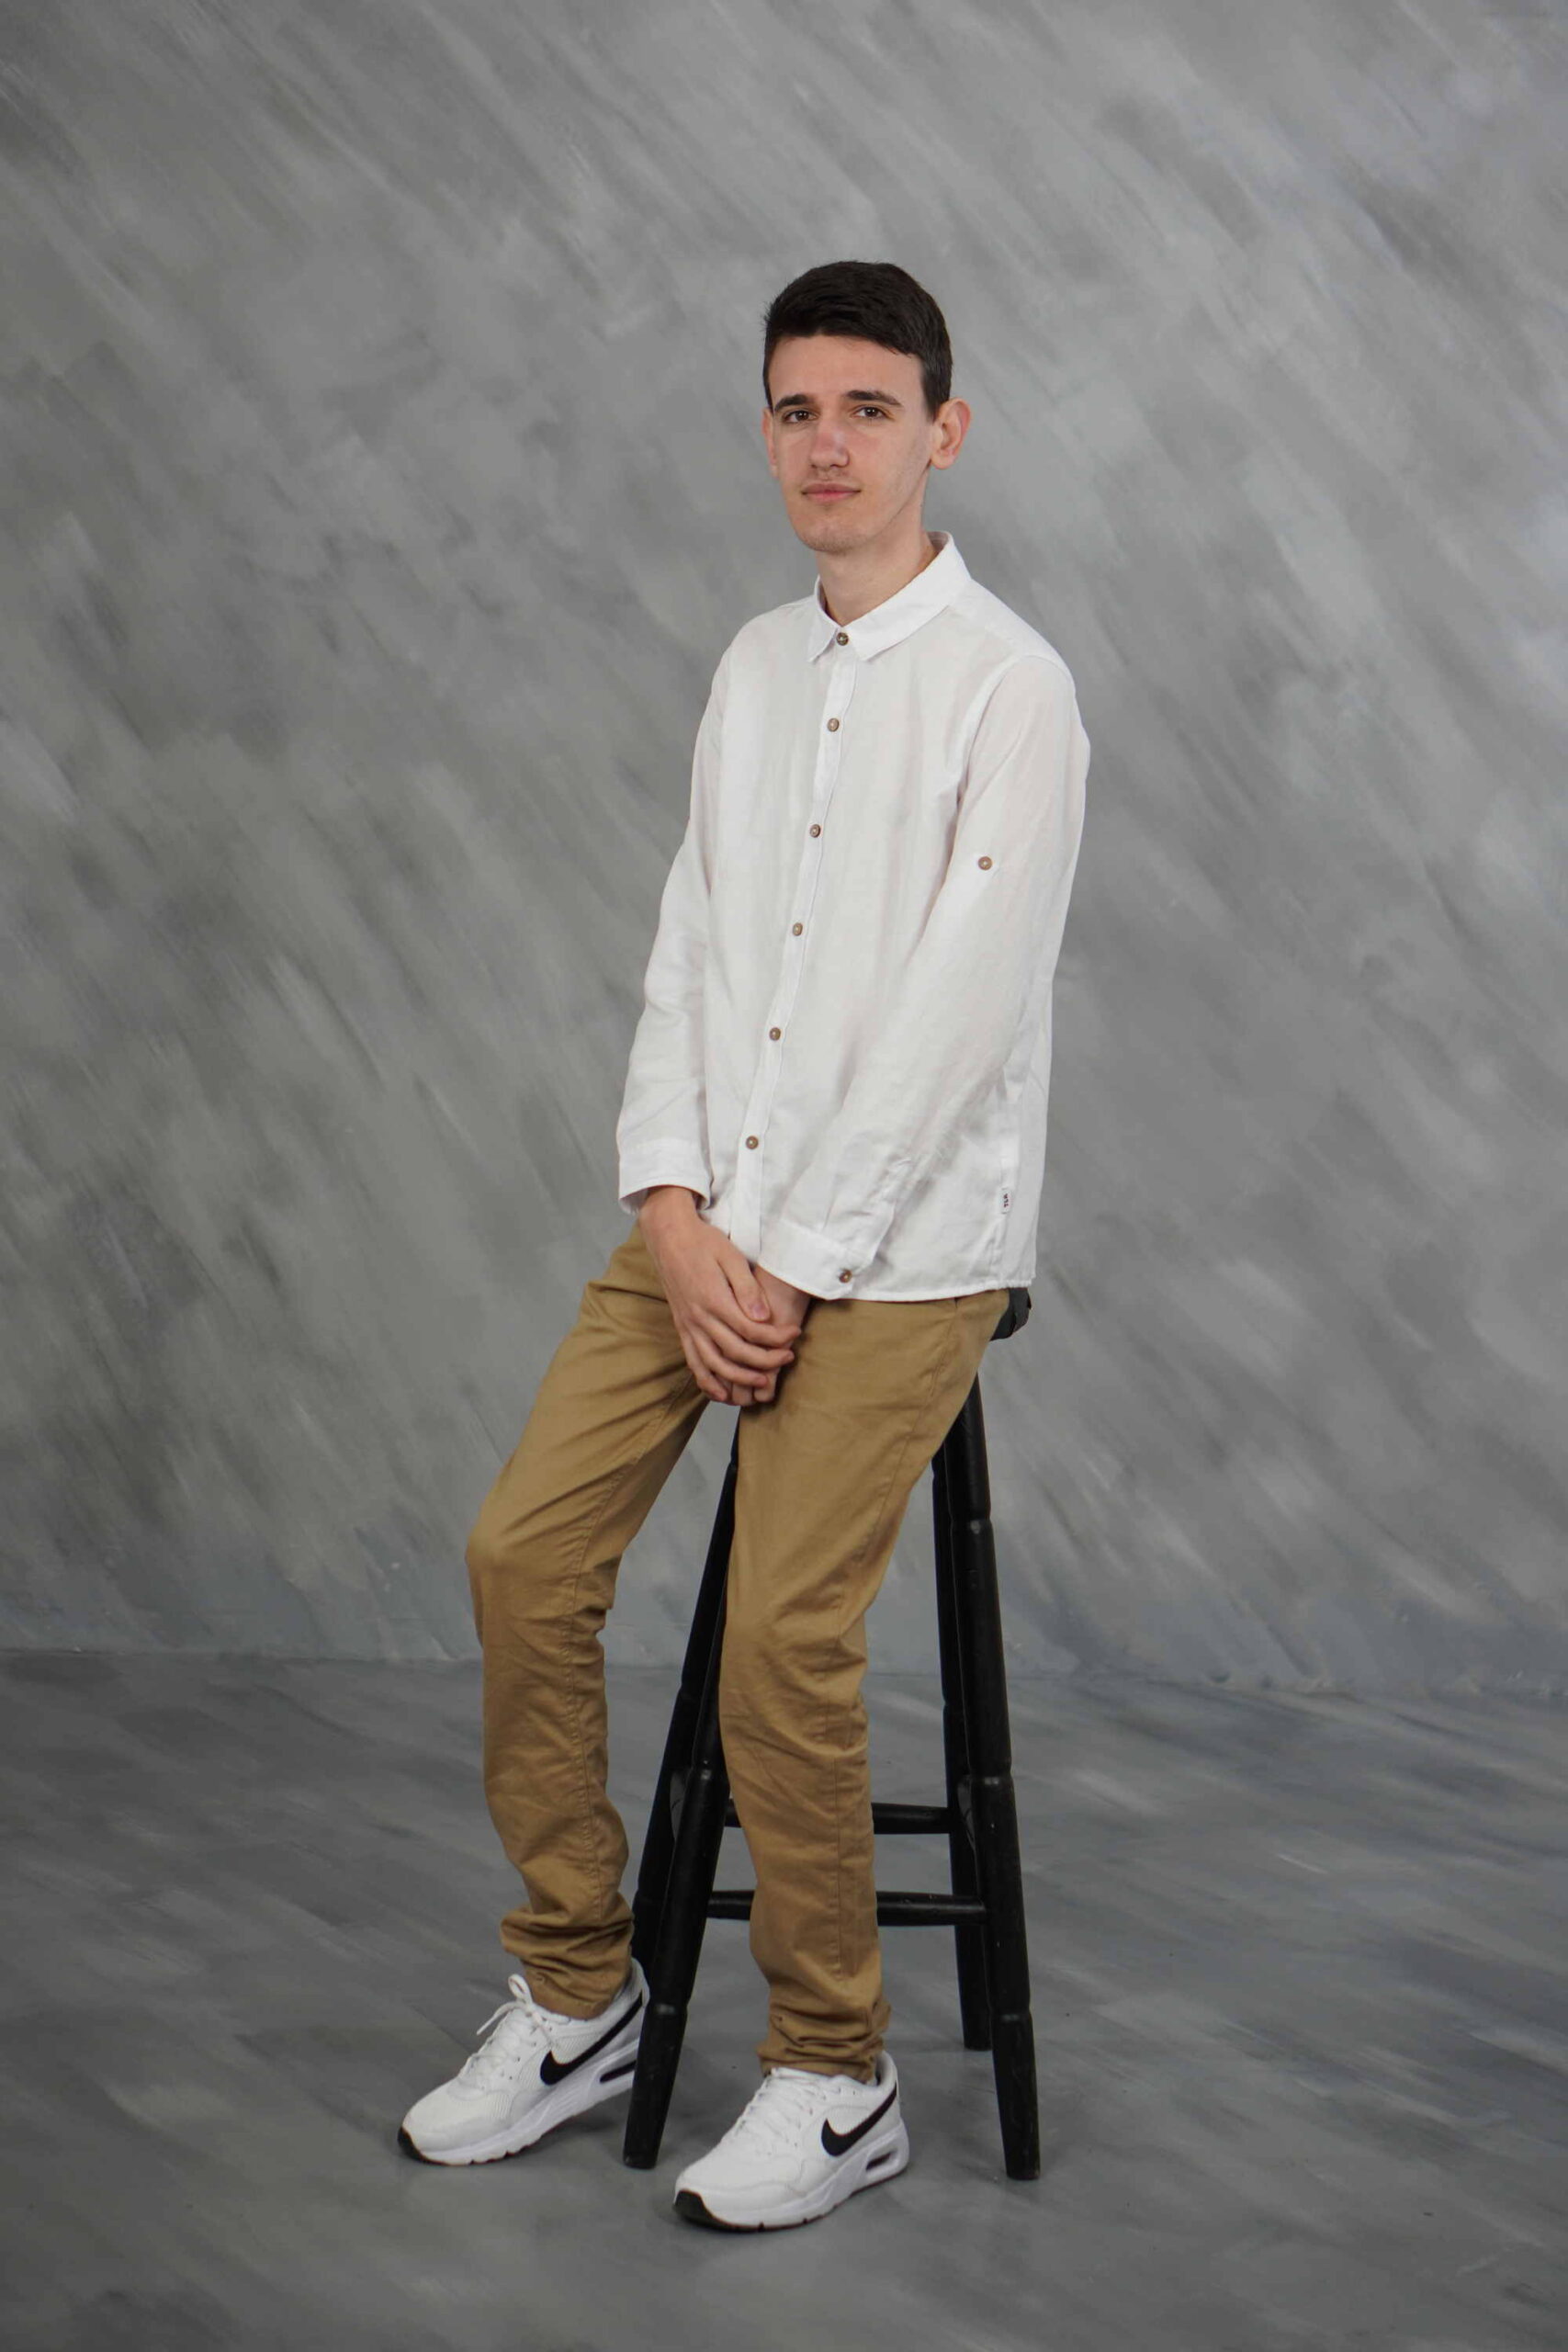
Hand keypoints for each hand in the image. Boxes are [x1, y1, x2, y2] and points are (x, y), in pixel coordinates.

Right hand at [639, 1200, 810, 1405]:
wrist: (669, 1236)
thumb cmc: (704, 1243)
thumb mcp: (731, 1257)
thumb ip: (747, 1289)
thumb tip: (764, 1317)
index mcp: (714, 1299)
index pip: (751, 1331)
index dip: (776, 1337)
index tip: (794, 1333)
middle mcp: (699, 1318)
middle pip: (736, 1352)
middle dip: (766, 1360)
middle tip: (788, 1357)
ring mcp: (688, 1326)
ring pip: (714, 1365)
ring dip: (739, 1378)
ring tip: (762, 1381)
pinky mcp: (682, 1328)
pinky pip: (693, 1362)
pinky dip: (707, 1382)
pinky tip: (721, 1393)